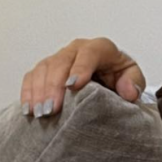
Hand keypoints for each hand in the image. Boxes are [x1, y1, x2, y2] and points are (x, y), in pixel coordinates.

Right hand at [20, 38, 146, 117]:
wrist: (108, 78)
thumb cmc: (119, 76)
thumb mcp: (133, 78)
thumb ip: (133, 83)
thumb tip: (128, 91)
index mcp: (100, 48)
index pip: (90, 53)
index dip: (81, 68)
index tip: (74, 86)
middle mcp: (76, 49)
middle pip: (61, 62)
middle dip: (54, 86)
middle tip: (52, 109)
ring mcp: (58, 58)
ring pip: (44, 69)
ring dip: (39, 92)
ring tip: (40, 113)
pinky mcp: (45, 69)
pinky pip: (31, 77)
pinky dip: (28, 93)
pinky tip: (28, 109)